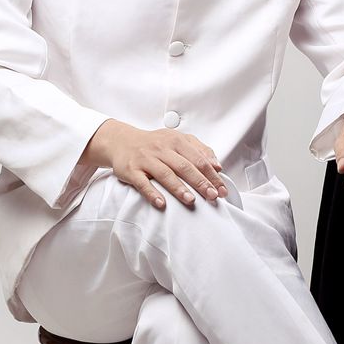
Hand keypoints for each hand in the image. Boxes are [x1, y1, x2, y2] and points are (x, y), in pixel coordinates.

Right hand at [81, 119, 228, 209]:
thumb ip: (199, 150)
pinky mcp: (131, 170)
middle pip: (185, 166)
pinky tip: (161, 204)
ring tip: (191, 200)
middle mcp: (162, 149)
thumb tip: (217, 166)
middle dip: (200, 182)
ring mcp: (146, 159)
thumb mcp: (178, 140)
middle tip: (212, 196)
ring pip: (165, 174)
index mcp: (176, 141)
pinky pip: (142, 183)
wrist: (122, 141)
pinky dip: (152, 193)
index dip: (212, 175)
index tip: (222, 189)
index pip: (199, 159)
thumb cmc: (155, 144)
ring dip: (179, 188)